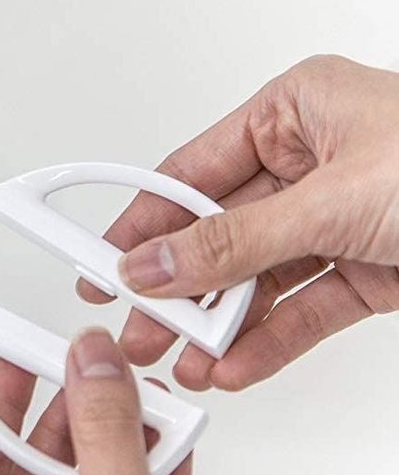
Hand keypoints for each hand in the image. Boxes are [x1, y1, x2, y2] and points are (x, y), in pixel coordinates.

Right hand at [79, 55, 398, 390]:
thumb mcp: (335, 198)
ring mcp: (339, 217)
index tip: (105, 257)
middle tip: (138, 322)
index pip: (192, 170)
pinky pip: (306, 307)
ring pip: (259, 274)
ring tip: (183, 357)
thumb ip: (237, 239)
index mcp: (294, 110)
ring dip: (220, 321)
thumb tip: (158, 260)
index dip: (144, 219)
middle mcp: (311, 161)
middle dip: (178, 284)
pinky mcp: (369, 267)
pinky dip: (271, 340)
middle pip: (220, 230)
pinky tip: (238, 364)